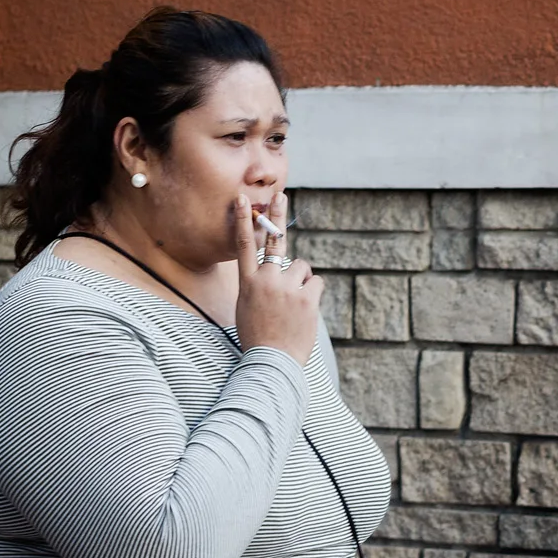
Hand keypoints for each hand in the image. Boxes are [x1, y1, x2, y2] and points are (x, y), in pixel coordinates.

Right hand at [232, 193, 321, 362]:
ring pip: (301, 267)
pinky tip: (304, 310)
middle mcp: (266, 281)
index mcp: (248, 284)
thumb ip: (259, 286)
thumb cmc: (258, 338)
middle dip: (276, 216)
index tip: (242, 200)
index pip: (243, 246)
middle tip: (280, 195)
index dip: (242, 221)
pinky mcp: (306, 298)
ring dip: (300, 281)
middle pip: (273, 240)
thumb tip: (278, 272)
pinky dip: (312, 293)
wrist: (272, 362)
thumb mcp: (248, 308)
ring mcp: (286, 288)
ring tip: (293, 305)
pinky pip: (315, 282)